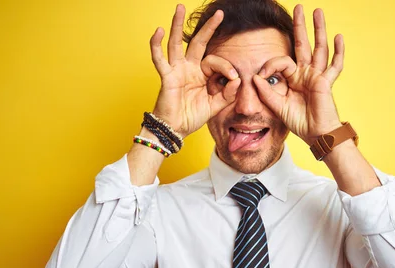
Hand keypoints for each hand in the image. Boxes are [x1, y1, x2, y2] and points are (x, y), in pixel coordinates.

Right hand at [149, 4, 240, 136]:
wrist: (176, 129)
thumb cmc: (192, 117)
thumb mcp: (216, 105)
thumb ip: (228, 94)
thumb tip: (237, 79)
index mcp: (201, 74)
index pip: (216, 61)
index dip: (227, 68)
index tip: (233, 79)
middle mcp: (189, 68)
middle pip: (198, 42)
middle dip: (209, 28)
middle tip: (220, 14)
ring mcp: (177, 70)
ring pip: (176, 43)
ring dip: (177, 25)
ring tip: (180, 8)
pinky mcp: (166, 76)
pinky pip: (159, 59)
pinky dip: (156, 45)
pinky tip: (158, 31)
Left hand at [252, 5, 343, 144]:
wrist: (316, 134)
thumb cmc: (299, 122)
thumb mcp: (277, 106)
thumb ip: (266, 92)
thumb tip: (254, 76)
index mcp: (293, 78)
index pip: (281, 61)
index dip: (270, 65)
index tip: (261, 76)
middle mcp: (306, 73)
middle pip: (303, 44)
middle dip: (300, 26)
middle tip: (299, 7)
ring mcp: (317, 76)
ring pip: (319, 48)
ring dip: (319, 29)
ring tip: (319, 11)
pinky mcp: (326, 82)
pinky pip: (334, 65)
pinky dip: (338, 51)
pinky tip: (338, 36)